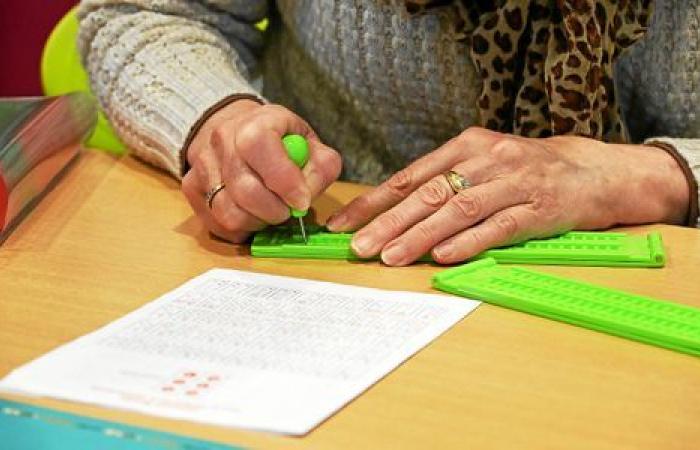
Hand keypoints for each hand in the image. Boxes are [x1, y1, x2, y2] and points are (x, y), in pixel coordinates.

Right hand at [182, 100, 341, 241]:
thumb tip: (305, 199)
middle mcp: (222, 139)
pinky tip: (251, 215)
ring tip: (268, 212)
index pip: (259, 146)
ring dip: (257, 223)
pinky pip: (216, 224)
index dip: (284, 180)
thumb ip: (320, 167)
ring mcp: (202, 164)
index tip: (301, 201)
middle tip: (287, 210)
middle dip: (275, 211)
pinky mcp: (191, 187)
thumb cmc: (279, 140)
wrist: (235, 128)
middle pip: (245, 190)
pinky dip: (240, 229)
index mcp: (255, 122)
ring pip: (229, 213)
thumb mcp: (309, 142)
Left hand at [327, 127, 688, 265]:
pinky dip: (469, 242)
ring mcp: (514, 183)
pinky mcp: (540, 208)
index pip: (410, 177)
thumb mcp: (482, 163)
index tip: (344, 225)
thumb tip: (391, 211)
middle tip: (359, 247)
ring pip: (459, 210)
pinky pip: (499, 226)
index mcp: (466, 146)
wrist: (593, 171)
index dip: (374, 202)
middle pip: (429, 193)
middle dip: (388, 222)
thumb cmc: (525, 170)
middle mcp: (487, 160)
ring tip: (390, 256)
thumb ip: (443, 181)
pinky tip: (442, 256)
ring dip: (420, 236)